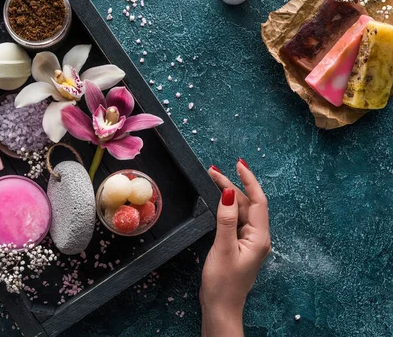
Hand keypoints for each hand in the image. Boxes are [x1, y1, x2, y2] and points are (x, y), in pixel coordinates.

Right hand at [200, 160, 270, 336]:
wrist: (220, 308)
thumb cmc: (223, 283)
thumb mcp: (223, 248)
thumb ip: (226, 220)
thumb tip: (229, 193)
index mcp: (260, 237)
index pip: (258, 201)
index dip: (249, 181)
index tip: (238, 164)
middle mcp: (257, 237)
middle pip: (247, 204)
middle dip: (232, 185)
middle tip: (212, 171)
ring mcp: (248, 241)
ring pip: (240, 211)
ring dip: (228, 195)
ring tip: (211, 180)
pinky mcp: (238, 246)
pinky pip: (234, 221)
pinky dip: (225, 208)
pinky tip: (216, 201)